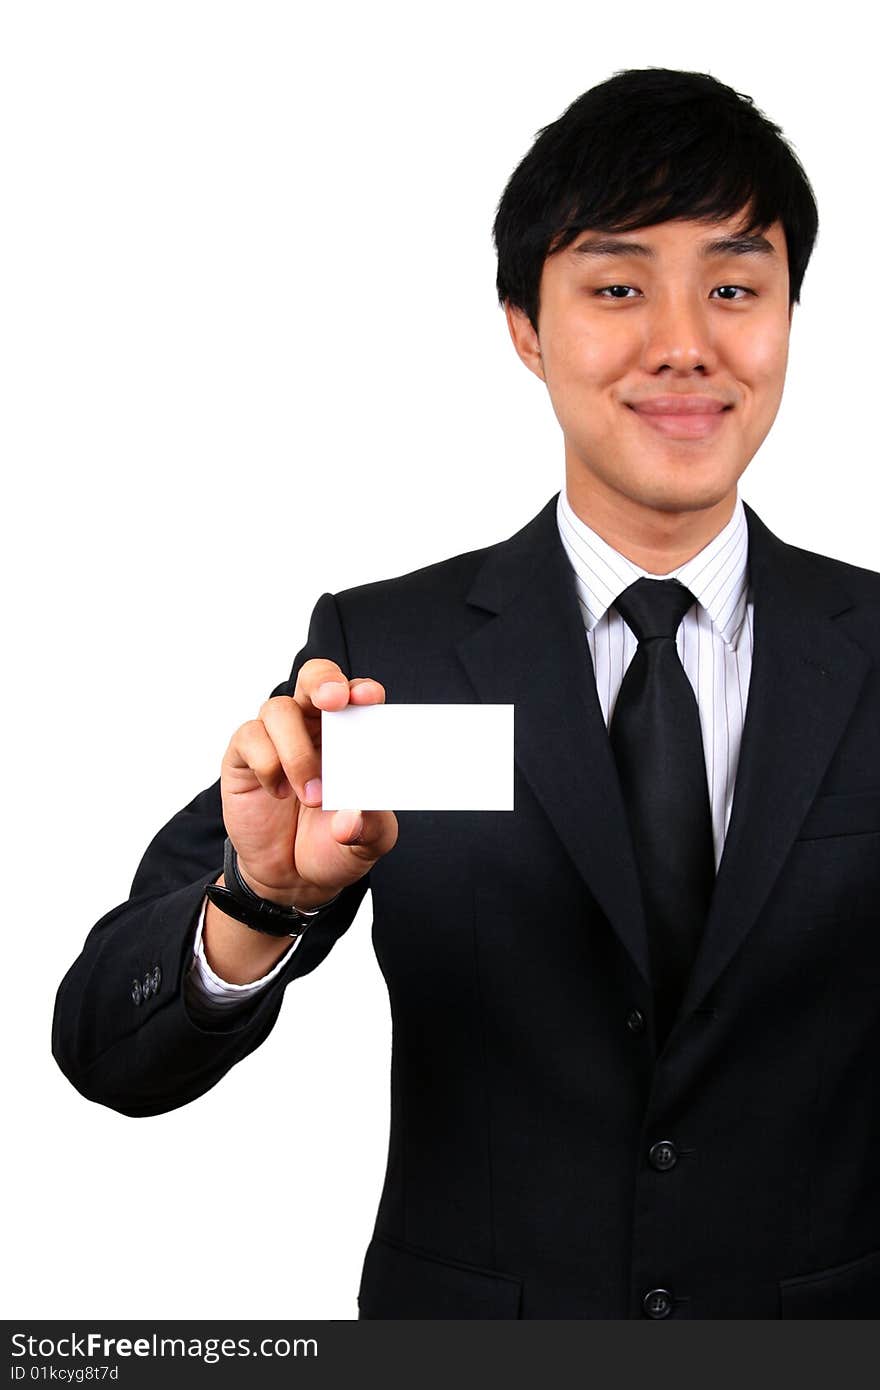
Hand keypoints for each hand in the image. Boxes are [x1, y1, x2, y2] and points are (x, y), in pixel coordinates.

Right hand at [220, 659, 397, 908]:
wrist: (292, 876)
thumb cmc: (334, 844)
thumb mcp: (368, 842)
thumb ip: (370, 827)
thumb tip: (352, 817)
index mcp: (351, 734)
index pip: (357, 695)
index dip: (362, 690)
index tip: (369, 699)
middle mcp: (313, 727)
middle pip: (314, 677)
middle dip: (323, 681)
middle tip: (334, 701)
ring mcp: (276, 738)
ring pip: (279, 710)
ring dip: (297, 752)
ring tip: (312, 797)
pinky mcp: (244, 755)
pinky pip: (250, 737)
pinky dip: (268, 764)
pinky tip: (279, 793)